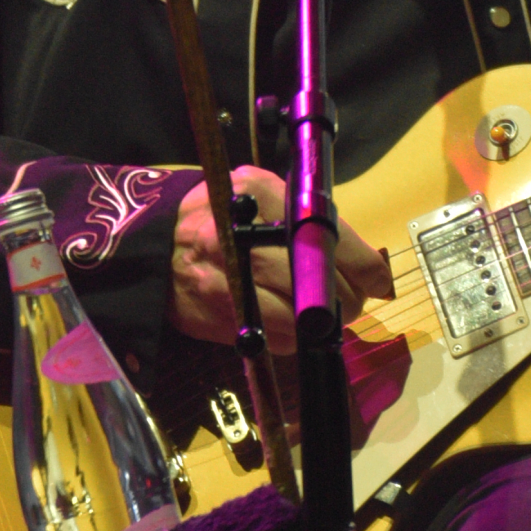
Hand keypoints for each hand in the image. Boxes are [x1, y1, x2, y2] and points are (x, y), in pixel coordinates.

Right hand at [170, 165, 394, 350]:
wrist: (153, 241)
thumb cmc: (221, 213)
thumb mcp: (263, 192)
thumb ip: (310, 218)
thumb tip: (366, 263)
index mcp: (261, 195)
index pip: (332, 239)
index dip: (365, 268)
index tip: (376, 280)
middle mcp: (243, 238)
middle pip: (322, 284)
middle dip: (348, 299)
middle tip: (350, 299)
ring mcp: (227, 279)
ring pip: (302, 319)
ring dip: (323, 324)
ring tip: (320, 313)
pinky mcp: (218, 315)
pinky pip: (275, 339)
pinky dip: (293, 336)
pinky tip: (288, 321)